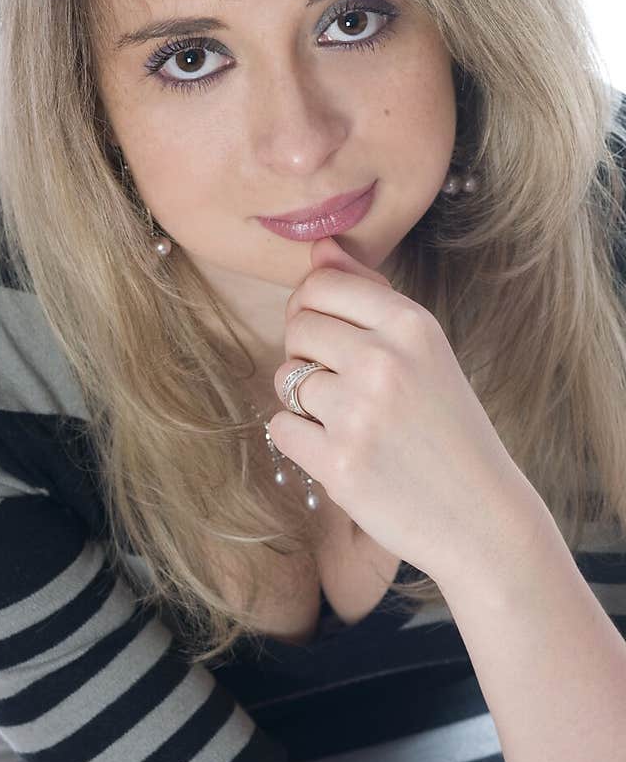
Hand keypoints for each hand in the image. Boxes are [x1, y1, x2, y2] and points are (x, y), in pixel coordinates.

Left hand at [268, 235, 534, 585]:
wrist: (480, 515)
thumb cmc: (446, 426)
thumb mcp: (423, 350)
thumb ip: (368, 294)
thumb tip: (319, 247)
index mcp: (410, 323)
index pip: (320, 285)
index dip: (312, 308)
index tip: (331, 335)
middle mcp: (383, 360)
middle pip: (297, 327)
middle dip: (308, 353)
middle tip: (344, 385)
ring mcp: (358, 412)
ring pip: (284, 378)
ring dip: (304, 400)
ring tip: (350, 421)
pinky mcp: (337, 462)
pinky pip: (281, 426)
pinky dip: (301, 439)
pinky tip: (341, 450)